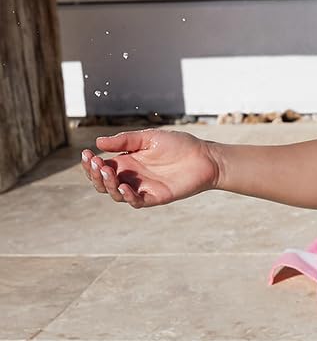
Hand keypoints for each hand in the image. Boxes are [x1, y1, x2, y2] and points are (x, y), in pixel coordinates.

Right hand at [80, 129, 220, 207]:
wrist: (205, 157)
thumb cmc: (179, 145)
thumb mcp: (149, 138)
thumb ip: (125, 141)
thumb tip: (98, 142)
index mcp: (127, 162)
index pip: (100, 167)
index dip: (90, 163)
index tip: (86, 153)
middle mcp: (131, 177)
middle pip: (103, 182)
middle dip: (94, 174)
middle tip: (96, 163)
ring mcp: (142, 188)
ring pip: (115, 194)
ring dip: (107, 185)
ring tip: (108, 172)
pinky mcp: (155, 197)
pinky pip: (136, 202)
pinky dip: (127, 196)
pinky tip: (122, 186)